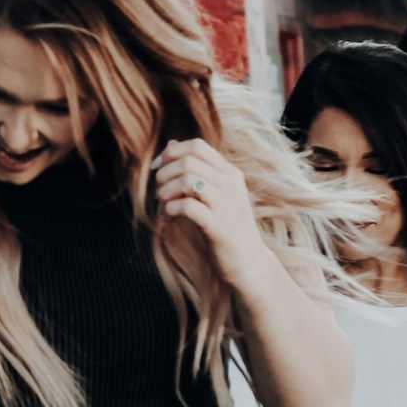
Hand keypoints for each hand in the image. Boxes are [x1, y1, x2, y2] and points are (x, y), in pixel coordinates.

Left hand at [152, 139, 270, 297]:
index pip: (198, 146)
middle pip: (189, 161)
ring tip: (163, 201)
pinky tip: (171, 214)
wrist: (248, 261)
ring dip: (166, 189)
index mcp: (230, 173)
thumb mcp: (217, 193)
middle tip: (159, 189)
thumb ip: (197, 170)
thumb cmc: (226, 226)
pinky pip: (188, 206)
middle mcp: (230, 185)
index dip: (172, 153)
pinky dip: (172, 208)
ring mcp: (226, 205)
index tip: (158, 167)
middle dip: (165, 172)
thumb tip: (170, 145)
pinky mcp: (218, 226)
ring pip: (188, 180)